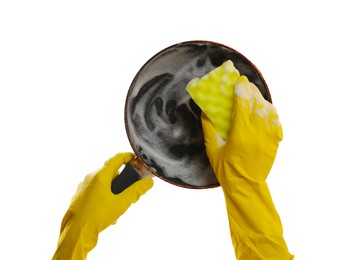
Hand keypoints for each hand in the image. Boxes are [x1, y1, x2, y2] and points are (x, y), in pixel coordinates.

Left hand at [52, 152, 152, 259]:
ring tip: (119, 206)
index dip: (129, 157)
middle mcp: (90, 177)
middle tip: (131, 190)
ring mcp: (83, 187)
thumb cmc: (98, 216)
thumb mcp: (122, 203)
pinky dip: (104, 197)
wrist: (75, 233)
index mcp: (100, 175)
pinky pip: (96, 191)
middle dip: (123, 180)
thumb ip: (136, 191)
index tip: (137, 160)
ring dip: (114, 191)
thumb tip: (148, 182)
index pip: (117, 158)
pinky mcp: (79, 196)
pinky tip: (108, 212)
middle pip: (111, 172)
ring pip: (103, 183)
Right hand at [201, 82, 292, 258]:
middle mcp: (257, 134)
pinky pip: (277, 124)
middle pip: (258, 105)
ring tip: (255, 96)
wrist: (245, 187)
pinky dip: (272, 114)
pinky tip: (267, 110)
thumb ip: (209, 129)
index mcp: (240, 135)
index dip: (242, 90)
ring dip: (262, 101)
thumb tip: (206, 112)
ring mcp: (268, 139)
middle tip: (246, 84)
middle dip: (252, 91)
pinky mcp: (274, 144)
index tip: (240, 80)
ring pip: (270, 113)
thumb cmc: (226, 169)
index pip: (243, 106)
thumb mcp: (213, 149)